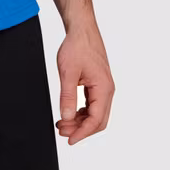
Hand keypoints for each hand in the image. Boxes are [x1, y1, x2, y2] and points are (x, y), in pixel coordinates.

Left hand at [55, 22, 113, 144]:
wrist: (81, 29)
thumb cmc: (77, 46)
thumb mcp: (68, 72)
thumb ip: (67, 96)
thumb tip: (67, 118)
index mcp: (104, 88)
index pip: (96, 120)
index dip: (82, 133)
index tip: (69, 140)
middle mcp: (107, 90)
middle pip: (98, 120)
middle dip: (80, 129)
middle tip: (62, 131)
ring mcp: (103, 87)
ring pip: (95, 113)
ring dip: (80, 121)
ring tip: (62, 123)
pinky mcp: (98, 83)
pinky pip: (93, 104)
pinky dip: (82, 112)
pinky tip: (70, 113)